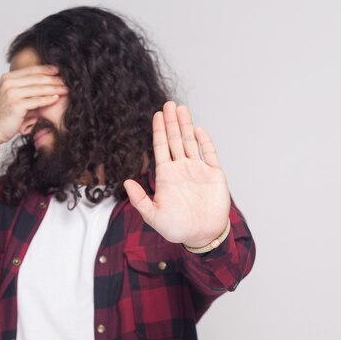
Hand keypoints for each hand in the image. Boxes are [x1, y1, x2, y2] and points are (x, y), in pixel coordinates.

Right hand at [0, 65, 68, 144]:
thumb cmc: (3, 115)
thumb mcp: (11, 96)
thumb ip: (23, 89)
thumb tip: (42, 85)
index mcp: (7, 78)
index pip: (30, 71)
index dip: (45, 69)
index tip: (58, 70)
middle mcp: (9, 83)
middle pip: (36, 78)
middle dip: (53, 79)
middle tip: (65, 81)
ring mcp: (12, 94)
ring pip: (38, 89)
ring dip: (53, 89)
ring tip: (65, 89)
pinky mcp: (16, 105)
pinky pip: (36, 101)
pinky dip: (48, 99)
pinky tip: (56, 98)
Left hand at [123, 101, 230, 246]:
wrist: (202, 236)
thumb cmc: (176, 228)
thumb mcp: (153, 216)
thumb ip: (140, 200)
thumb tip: (126, 182)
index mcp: (166, 176)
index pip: (161, 148)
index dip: (159, 131)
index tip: (156, 115)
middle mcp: (181, 169)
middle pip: (175, 140)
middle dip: (171, 122)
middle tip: (168, 103)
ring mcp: (198, 170)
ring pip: (191, 142)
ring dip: (186, 126)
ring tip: (181, 108)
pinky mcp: (214, 175)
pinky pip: (210, 154)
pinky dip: (205, 142)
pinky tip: (198, 130)